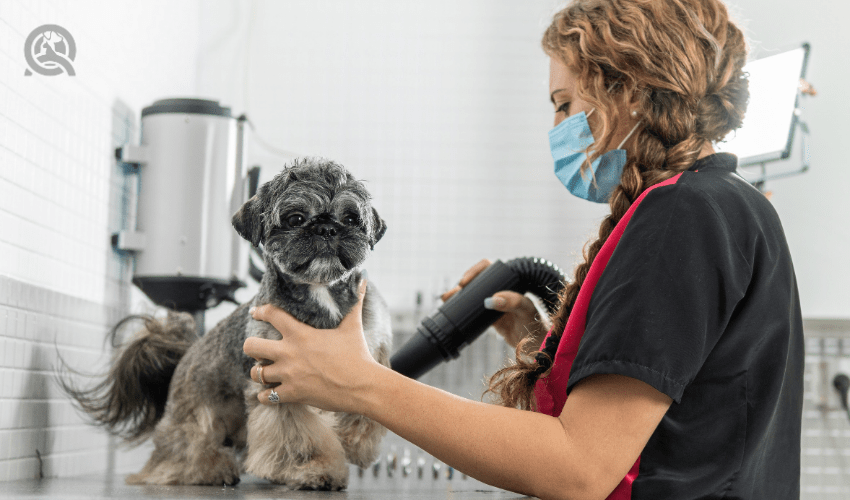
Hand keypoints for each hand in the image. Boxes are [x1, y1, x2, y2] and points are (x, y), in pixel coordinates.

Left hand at [243, 278, 380, 412]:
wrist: (362, 386)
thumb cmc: (358, 354)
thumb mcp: (353, 326)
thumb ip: (354, 302)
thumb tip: (363, 278)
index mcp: (300, 333)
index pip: (271, 314)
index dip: (260, 311)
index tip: (255, 312)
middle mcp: (288, 353)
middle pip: (250, 346)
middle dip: (252, 346)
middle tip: (259, 349)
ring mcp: (288, 375)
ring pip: (256, 373)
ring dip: (259, 372)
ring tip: (265, 371)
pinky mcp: (292, 394)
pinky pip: (265, 396)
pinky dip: (265, 395)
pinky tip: (269, 392)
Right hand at [441, 259, 548, 348]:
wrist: (536, 346)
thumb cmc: (535, 324)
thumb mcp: (525, 311)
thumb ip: (512, 302)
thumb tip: (492, 299)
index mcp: (510, 283)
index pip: (489, 269)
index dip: (475, 271)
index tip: (465, 282)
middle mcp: (500, 290)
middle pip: (477, 281)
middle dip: (462, 285)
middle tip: (453, 293)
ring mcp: (494, 303)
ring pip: (472, 295)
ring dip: (458, 295)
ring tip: (446, 299)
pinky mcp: (489, 317)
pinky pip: (472, 310)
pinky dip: (461, 309)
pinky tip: (450, 310)